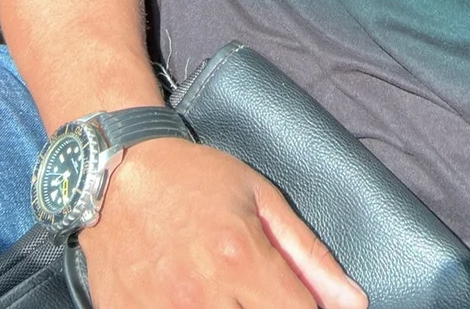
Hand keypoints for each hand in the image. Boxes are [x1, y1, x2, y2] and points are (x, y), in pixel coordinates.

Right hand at [78, 137, 367, 308]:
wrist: (117, 174)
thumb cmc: (194, 180)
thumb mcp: (261, 200)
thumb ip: (309, 256)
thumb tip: (353, 304)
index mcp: (240, 257)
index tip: (308, 307)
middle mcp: (201, 293)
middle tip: (264, 298)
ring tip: (232, 298)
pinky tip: (197, 302)